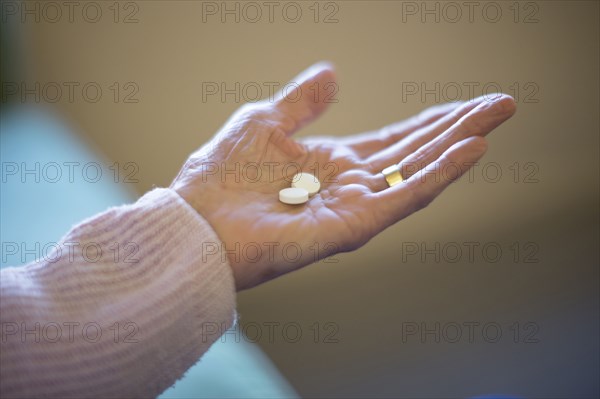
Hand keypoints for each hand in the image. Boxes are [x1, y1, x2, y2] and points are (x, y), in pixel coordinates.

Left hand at [171, 62, 515, 289]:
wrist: (196, 221)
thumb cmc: (219, 176)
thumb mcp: (264, 122)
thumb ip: (303, 102)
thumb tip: (333, 73)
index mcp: (332, 164)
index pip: (394, 141)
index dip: (430, 123)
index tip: (464, 105)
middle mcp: (350, 186)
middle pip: (416, 153)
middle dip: (458, 128)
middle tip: (502, 104)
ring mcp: (355, 207)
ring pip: (418, 171)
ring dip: (458, 144)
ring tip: (495, 117)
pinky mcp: (353, 226)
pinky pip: (404, 196)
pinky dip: (439, 173)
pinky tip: (469, 148)